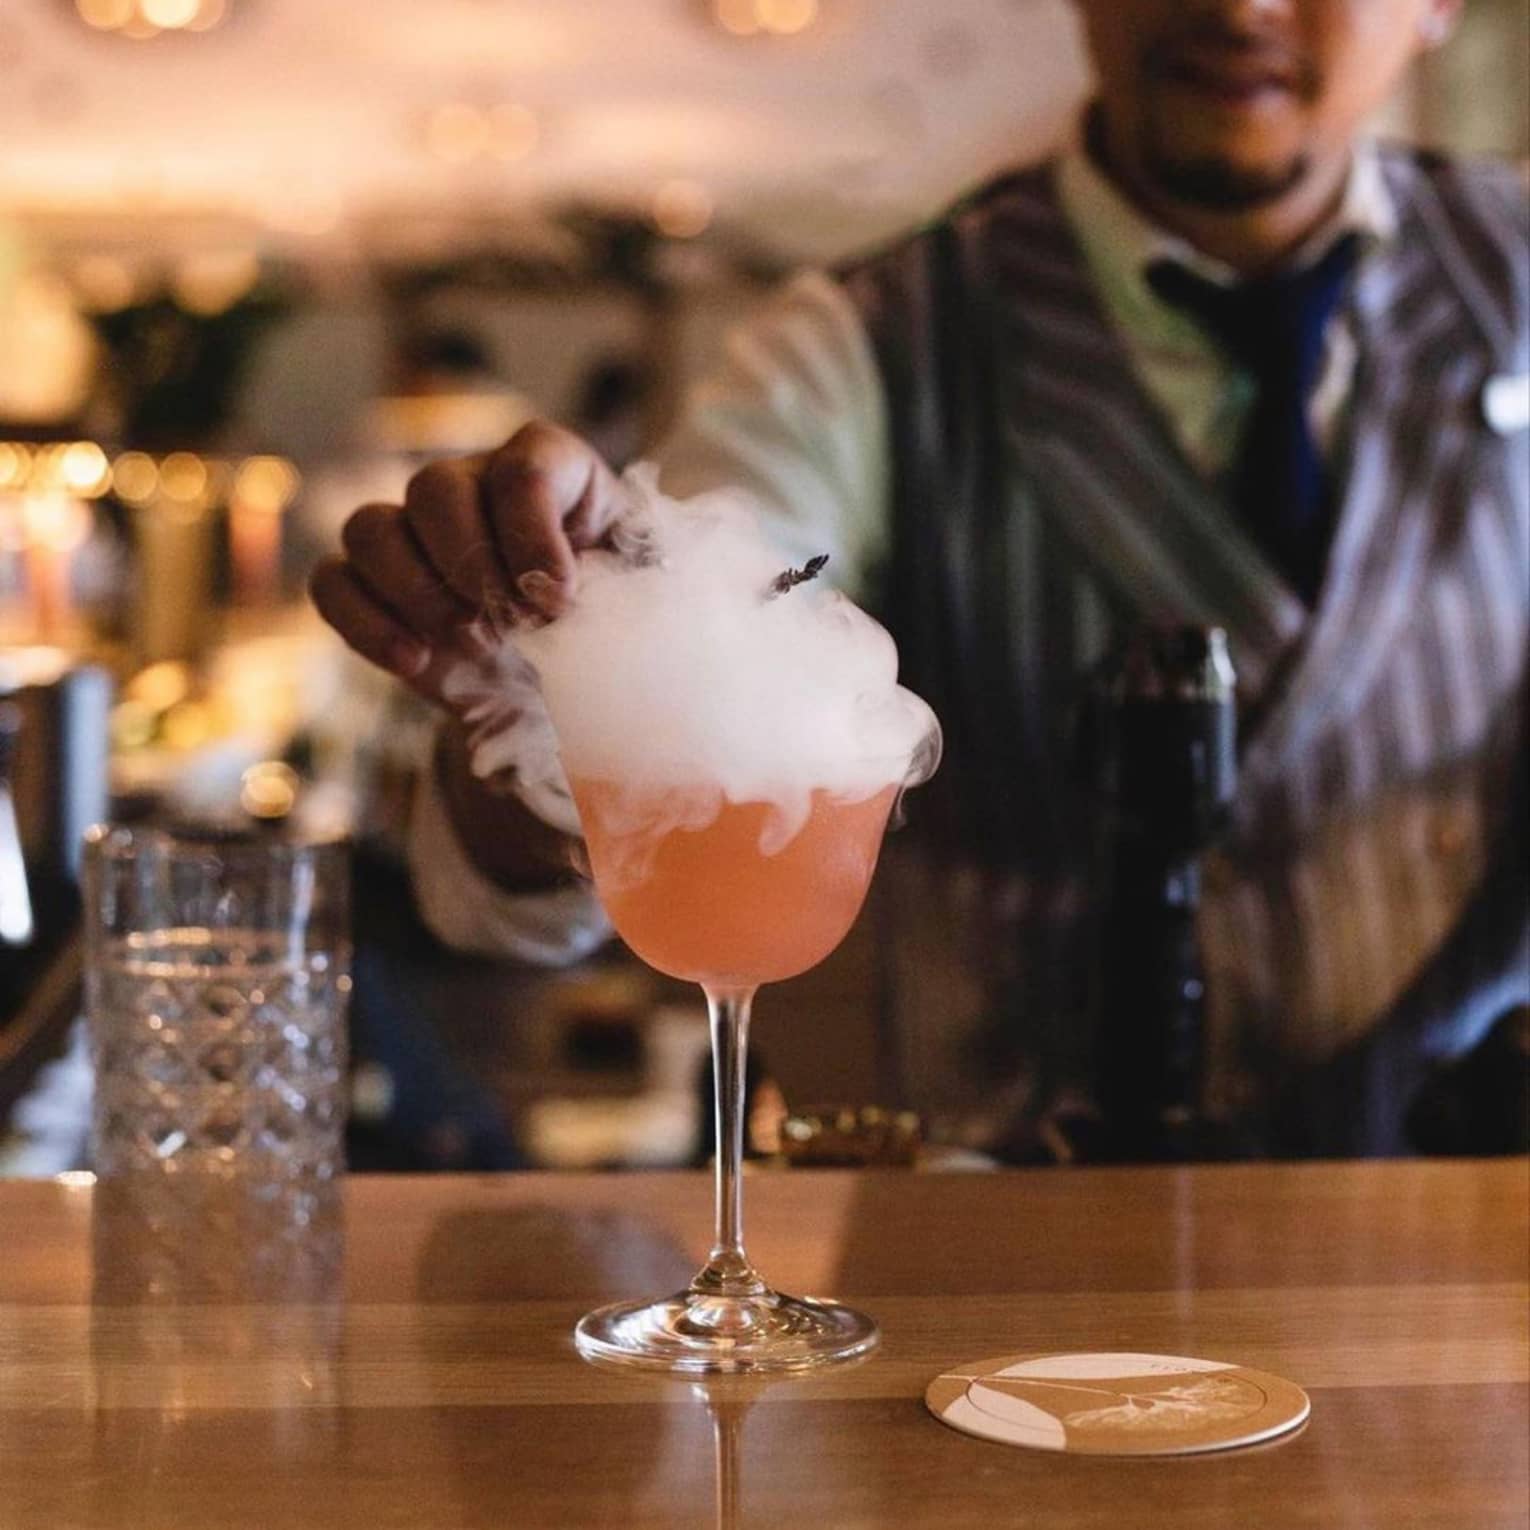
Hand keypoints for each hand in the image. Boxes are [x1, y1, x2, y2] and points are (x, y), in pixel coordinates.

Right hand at [310, 420, 630, 704]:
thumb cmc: (610, 628)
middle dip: (471, 563)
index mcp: (550, 472)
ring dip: (417, 591)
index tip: (560, 601)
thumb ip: (630, 587)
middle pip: (435, 487)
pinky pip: (333, 583)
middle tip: (512, 624)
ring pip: (370, 527)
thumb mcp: (641, 601)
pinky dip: (367, 624)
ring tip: (473, 643)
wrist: (567, 683)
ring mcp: (413, 533)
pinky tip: (418, 662)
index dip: (534, 535)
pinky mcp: (373, 588)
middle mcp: (472, 487)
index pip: (523, 467)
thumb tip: (569, 597)